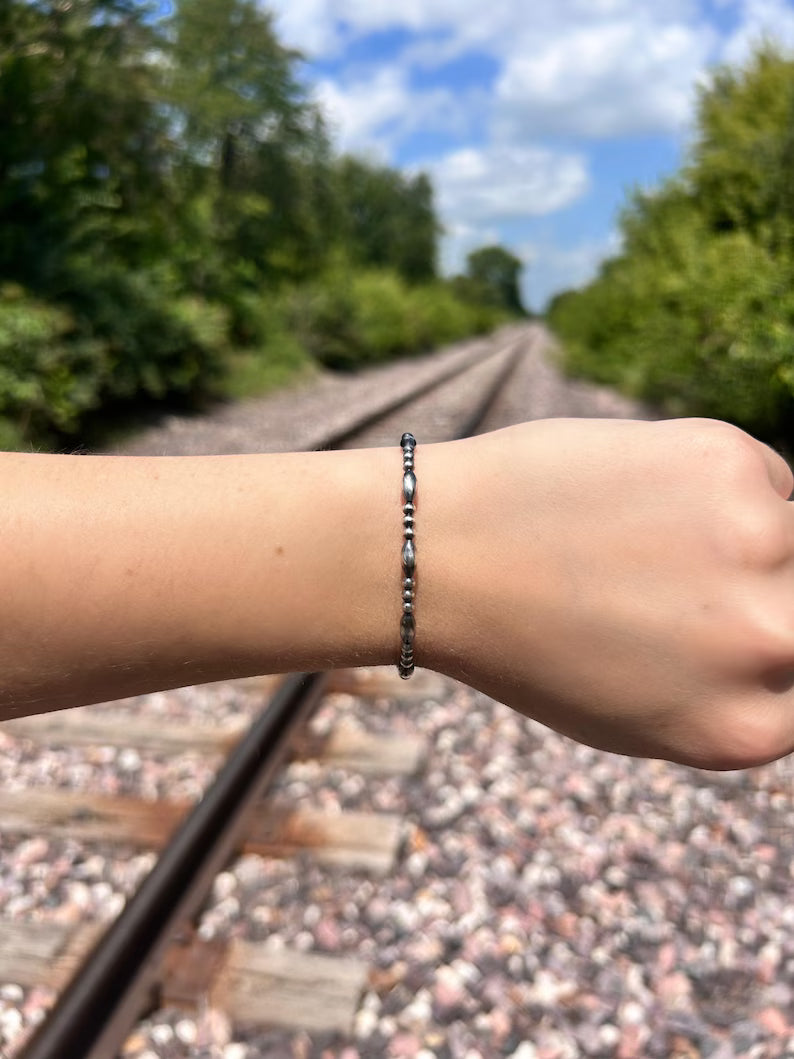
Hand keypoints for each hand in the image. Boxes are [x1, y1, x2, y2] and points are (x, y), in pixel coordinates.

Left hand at [420, 418, 793, 768]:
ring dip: (739, 532)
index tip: (718, 622)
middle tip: (675, 577)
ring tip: (645, 536)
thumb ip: (728, 692)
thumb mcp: (638, 711)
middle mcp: (771, 644)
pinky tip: (636, 494)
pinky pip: (763, 476)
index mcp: (746, 730)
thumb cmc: (526, 641)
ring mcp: (760, 545)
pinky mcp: (732, 463)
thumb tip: (786, 648)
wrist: (440, 553)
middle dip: (758, 590)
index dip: (759, 646)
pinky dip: (714, 483)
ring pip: (792, 533)